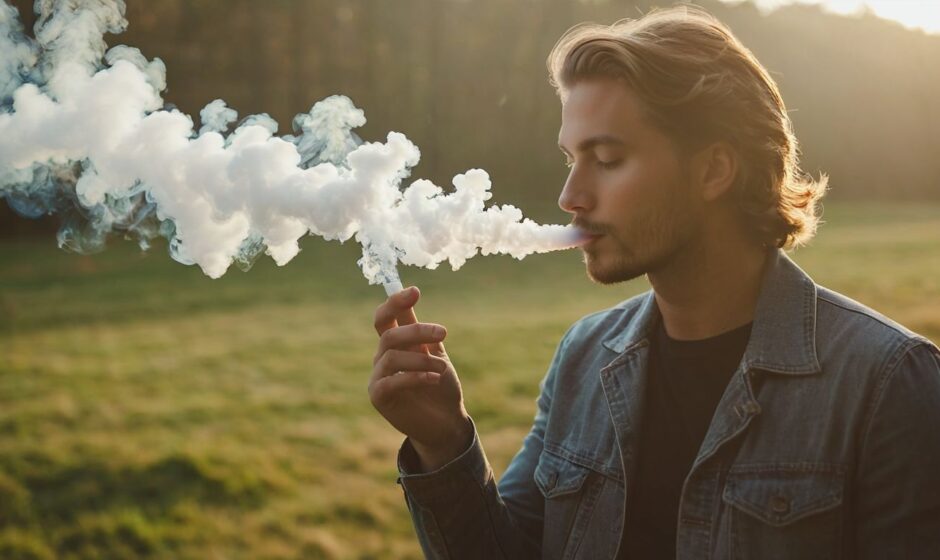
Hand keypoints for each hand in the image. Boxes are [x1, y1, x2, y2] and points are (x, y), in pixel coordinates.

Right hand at [369, 286, 471, 471]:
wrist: (446, 422)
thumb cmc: (440, 385)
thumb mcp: (434, 352)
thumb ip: (420, 330)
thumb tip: (410, 291)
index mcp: (395, 344)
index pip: (385, 317)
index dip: (394, 301)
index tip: (415, 292)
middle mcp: (382, 358)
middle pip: (389, 335)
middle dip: (416, 330)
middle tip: (443, 333)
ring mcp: (378, 377)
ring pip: (392, 357)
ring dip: (422, 359)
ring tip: (443, 368)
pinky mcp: (379, 397)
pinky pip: (391, 381)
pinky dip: (415, 376)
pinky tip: (433, 379)